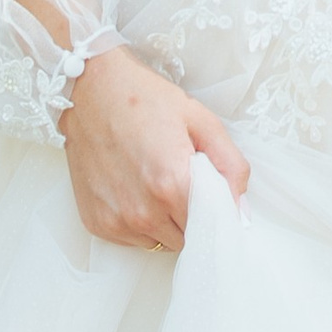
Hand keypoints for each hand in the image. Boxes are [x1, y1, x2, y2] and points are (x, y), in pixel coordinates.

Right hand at [60, 41, 249, 248]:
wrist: (91, 89)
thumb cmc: (145, 99)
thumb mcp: (200, 120)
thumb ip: (230, 165)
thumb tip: (241, 210)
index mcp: (172, 185)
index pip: (211, 226)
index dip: (216, 211)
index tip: (212, 196)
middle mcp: (143, 212)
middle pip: (187, 238)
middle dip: (191, 215)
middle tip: (182, 181)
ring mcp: (117, 221)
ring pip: (161, 242)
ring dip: (166, 222)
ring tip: (156, 182)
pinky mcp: (97, 223)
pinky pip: (133, 240)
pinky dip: (140, 222)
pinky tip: (134, 188)